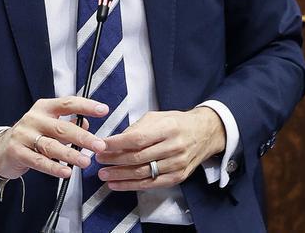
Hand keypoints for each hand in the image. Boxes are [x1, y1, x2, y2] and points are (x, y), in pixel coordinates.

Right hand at [0, 96, 108, 180]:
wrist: (2, 149)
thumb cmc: (31, 136)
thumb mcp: (49, 125)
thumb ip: (69, 124)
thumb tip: (87, 125)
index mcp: (44, 108)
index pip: (67, 103)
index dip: (86, 106)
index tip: (103, 110)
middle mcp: (33, 119)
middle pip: (61, 127)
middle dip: (83, 137)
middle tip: (99, 145)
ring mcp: (24, 135)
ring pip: (51, 145)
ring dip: (70, 154)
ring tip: (85, 162)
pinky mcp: (17, 152)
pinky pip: (38, 161)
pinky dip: (53, 167)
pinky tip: (66, 172)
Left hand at [95, 107, 225, 190]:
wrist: (205, 133)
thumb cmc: (177, 123)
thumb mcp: (156, 117)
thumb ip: (136, 129)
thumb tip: (114, 141)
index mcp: (167, 128)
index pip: (137, 139)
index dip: (116, 144)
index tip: (101, 145)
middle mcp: (173, 147)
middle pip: (138, 158)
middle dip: (114, 160)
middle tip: (99, 160)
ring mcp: (177, 164)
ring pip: (143, 173)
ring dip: (120, 176)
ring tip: (104, 175)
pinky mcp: (178, 176)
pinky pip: (152, 184)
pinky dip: (132, 186)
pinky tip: (118, 184)